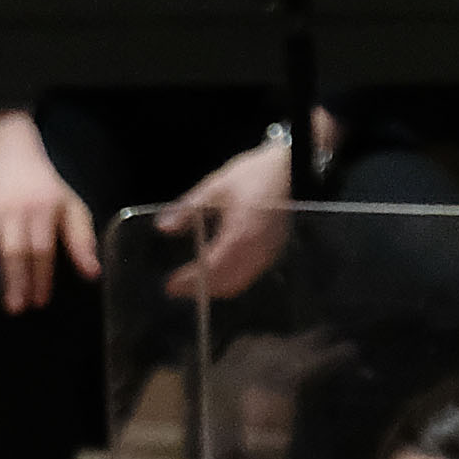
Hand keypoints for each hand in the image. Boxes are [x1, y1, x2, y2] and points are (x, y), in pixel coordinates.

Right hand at [0, 109, 97, 310]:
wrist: (7, 154)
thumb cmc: (42, 190)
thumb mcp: (69, 207)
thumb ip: (81, 240)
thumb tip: (93, 274)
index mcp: (42, 208)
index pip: (42, 247)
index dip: (41, 276)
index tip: (39, 302)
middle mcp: (12, 209)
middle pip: (12, 249)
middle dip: (14, 280)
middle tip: (14, 309)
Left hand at [158, 133, 302, 305]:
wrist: (294, 170)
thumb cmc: (257, 175)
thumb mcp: (217, 186)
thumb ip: (189, 209)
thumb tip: (164, 227)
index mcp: (240, 236)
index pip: (210, 270)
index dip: (189, 281)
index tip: (170, 286)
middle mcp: (256, 252)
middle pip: (224, 284)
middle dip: (201, 289)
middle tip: (179, 287)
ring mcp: (268, 255)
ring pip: (238, 284)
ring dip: (216, 287)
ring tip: (196, 281)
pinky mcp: (274, 253)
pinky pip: (250, 275)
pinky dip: (231, 279)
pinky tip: (219, 271)